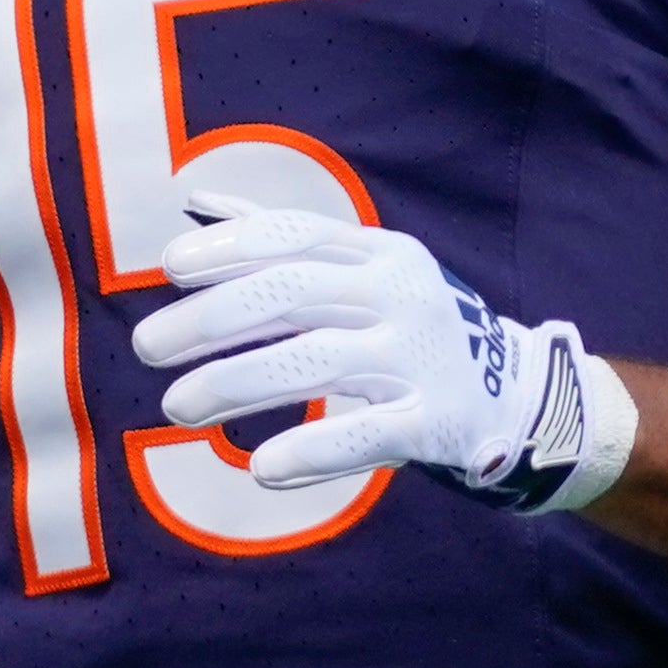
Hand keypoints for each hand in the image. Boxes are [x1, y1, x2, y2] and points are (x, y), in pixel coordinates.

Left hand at [132, 198, 623, 508]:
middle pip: (296, 293)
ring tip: (176, 407)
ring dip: (238, 383)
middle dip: (213, 318)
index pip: (295, 236)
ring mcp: (421, 357)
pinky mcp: (438, 422)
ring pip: (319, 361)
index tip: (168, 267)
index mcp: (378, 252)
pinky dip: (313, 449)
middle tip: (147, 346)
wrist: (520, 399)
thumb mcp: (361, 271)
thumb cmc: (412, 332)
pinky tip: (259, 467)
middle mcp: (401, 294)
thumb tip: (195, 200)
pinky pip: (368, 433)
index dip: (230, 247)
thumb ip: (282, 239)